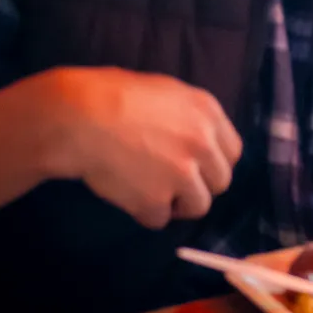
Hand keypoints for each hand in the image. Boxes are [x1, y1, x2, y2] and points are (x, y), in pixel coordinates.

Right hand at [36, 67, 242, 228]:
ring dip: (178, 204)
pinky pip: (160, 220)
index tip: (198, 168)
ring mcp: (182, 174)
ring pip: (199, 206)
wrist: (80, 116)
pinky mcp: (156, 200)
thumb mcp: (166, 92)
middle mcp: (203, 144)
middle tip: (174, 184)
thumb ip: (191, 116)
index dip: (214, 163)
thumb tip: (199, 136)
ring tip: (153, 192)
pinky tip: (130, 198)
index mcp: (208, 113)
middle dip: (200, 186)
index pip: (232, 152)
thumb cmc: (114, 95)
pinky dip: (145, 213)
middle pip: (221, 182)